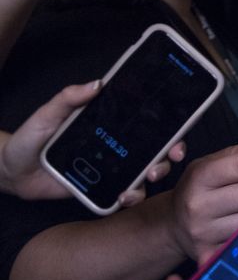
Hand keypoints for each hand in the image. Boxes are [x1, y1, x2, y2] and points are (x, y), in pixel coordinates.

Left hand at [0, 81, 186, 202]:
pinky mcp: (103, 188)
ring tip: (146, 178)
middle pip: (157, 147)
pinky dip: (132, 195)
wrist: (12, 172)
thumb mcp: (47, 114)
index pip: (147, 121)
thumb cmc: (30, 139)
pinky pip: (126, 193)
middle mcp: (118, 145)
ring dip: (155, 174)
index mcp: (111, 124)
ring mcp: (113, 168)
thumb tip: (97, 83)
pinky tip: (126, 196)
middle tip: (171, 155)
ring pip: (147, 171)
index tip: (180, 128)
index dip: (170, 124)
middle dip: (171, 152)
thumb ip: (68, 98)